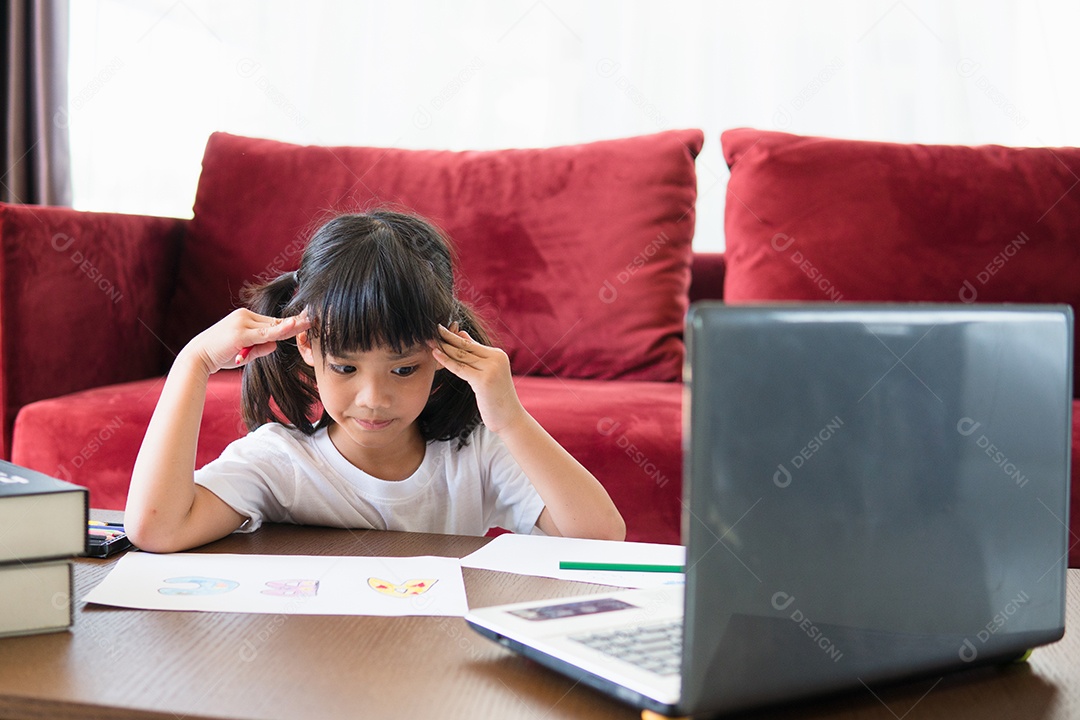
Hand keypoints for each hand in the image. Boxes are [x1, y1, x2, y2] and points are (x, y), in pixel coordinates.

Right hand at [184, 308, 310, 375]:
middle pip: (275, 323)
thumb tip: (275, 345)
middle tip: (315, 320)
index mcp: (246, 317)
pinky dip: (280, 331)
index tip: (307, 322)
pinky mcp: (241, 332)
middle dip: (294, 325)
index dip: (289, 325)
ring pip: (272, 327)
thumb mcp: (245, 351)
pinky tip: (292, 327)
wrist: (198, 357)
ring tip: (310, 322)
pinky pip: (265, 333)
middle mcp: (245, 316)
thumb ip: (261, 347)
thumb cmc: (220, 354)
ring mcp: (242, 322)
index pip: (272, 322)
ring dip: (289, 329)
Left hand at [432, 323, 526, 433]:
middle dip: (447, 338)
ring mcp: (491, 368)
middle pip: (466, 346)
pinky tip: (435, 354)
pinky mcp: (483, 380)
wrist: (510, 418)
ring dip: (444, 347)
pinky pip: (460, 368)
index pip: (471, 343)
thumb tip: (462, 335)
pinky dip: (446, 360)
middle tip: (431, 330)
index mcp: (498, 355)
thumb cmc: (496, 398)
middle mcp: (496, 358)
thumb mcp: (488, 373)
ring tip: (429, 340)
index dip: (454, 337)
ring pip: (461, 355)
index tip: (440, 331)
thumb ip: (476, 355)